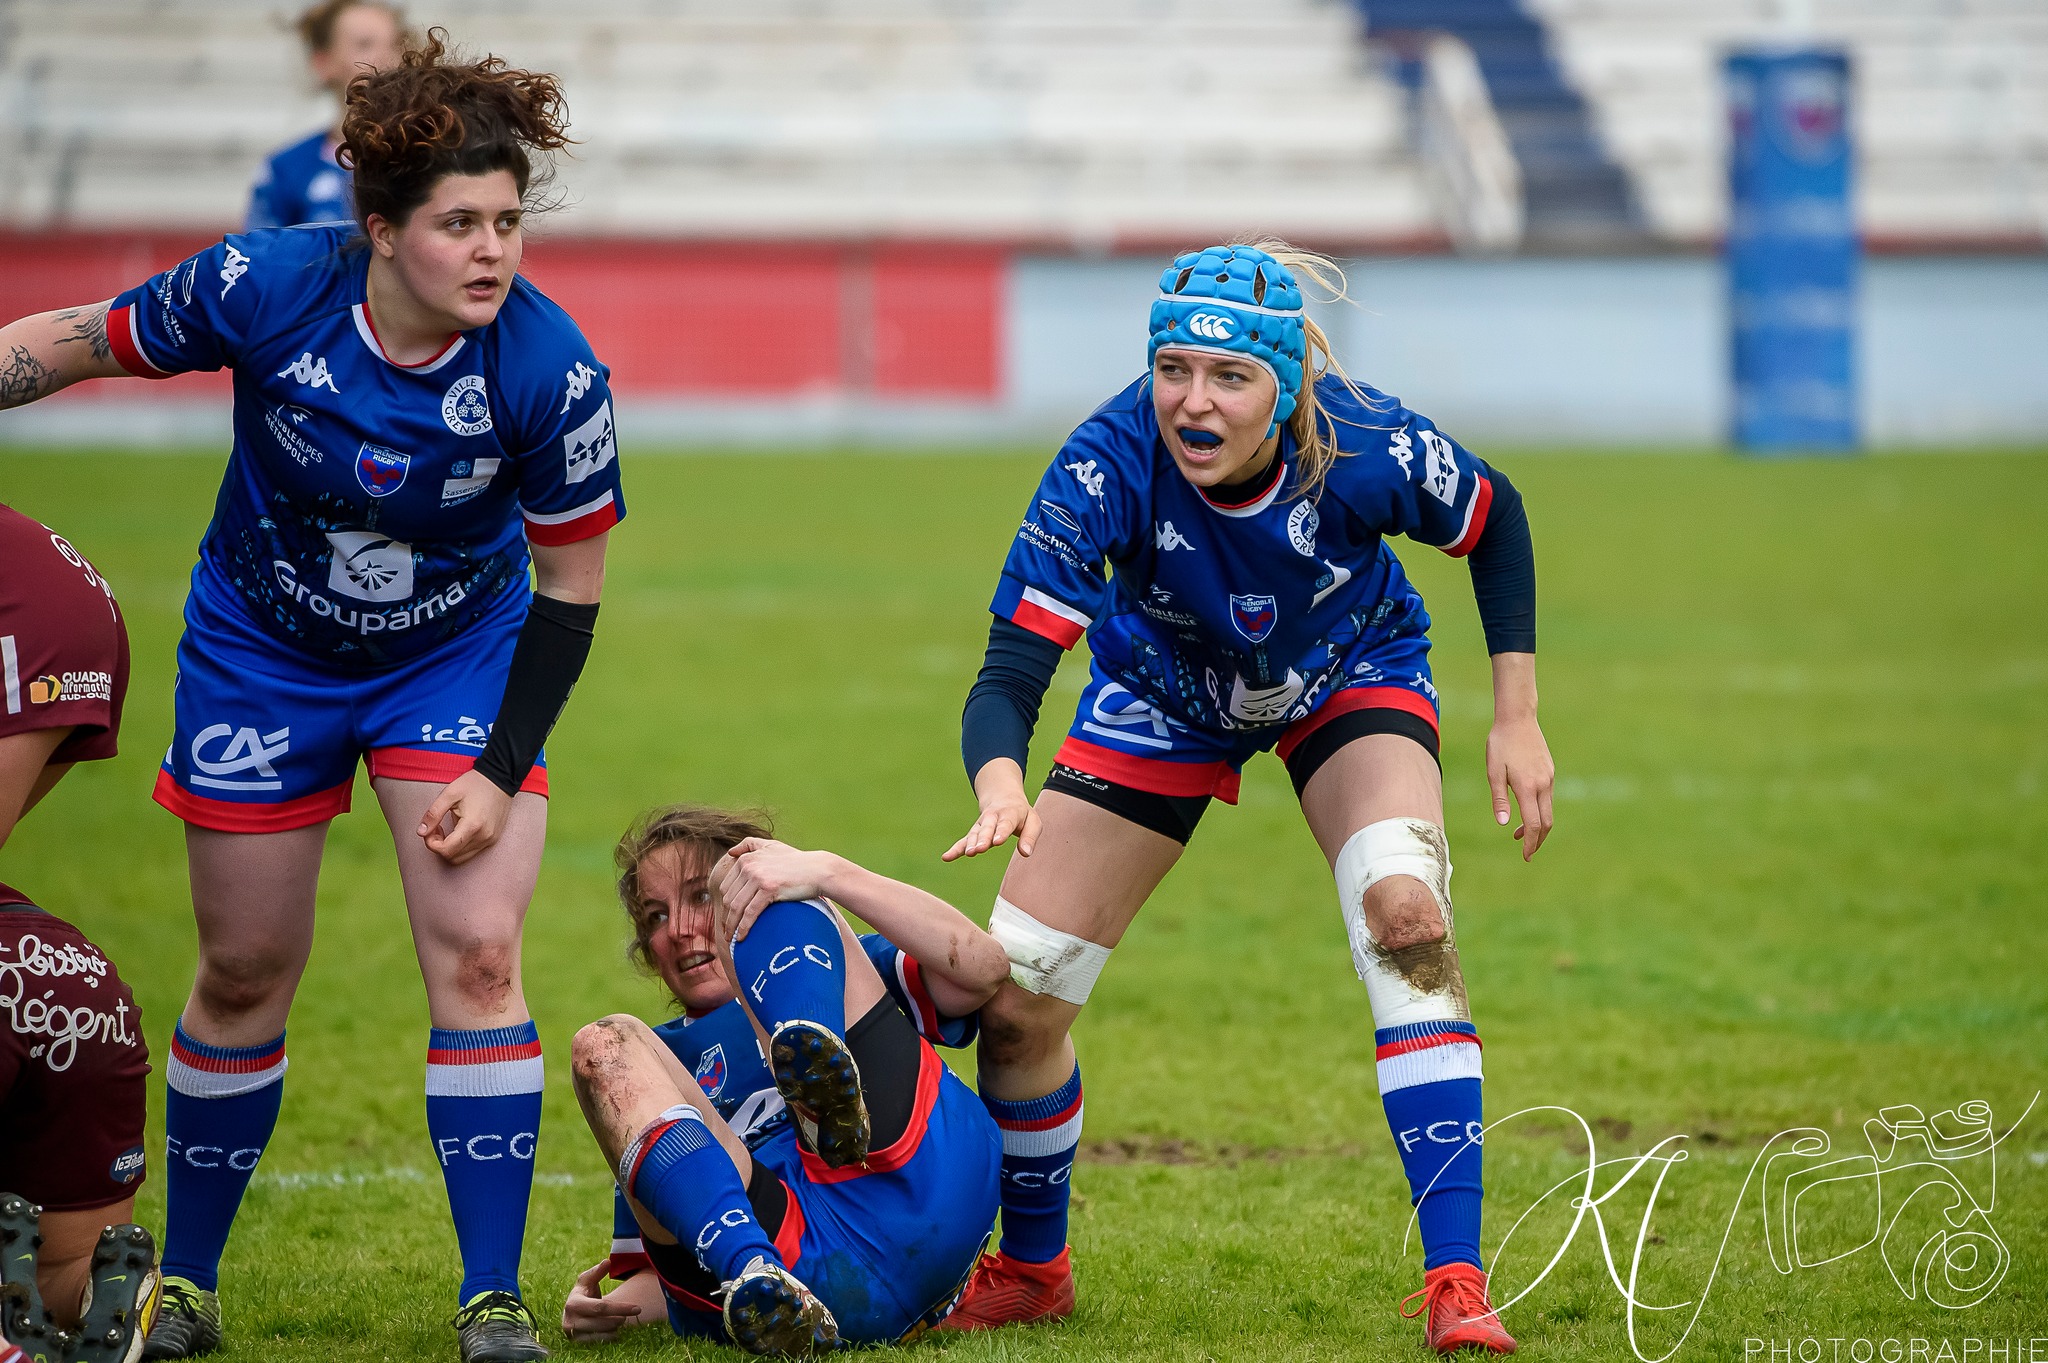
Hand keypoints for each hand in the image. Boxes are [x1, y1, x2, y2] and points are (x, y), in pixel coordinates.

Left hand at [417, 768, 514, 865]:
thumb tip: (421, 832)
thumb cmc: (475, 784)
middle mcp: (483, 837)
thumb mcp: (449, 794)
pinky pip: (472, 852)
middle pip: (453, 857)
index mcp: (472, 825)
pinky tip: (458, 831)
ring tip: (448, 830)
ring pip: (462, 858)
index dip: (431, 843)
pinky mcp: (492, 839)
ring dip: (449, 848)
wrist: (500, 778)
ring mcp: (489, 840)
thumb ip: (433, 814)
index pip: (446, 850)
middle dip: (439, 846)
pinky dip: (460, 847)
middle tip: (436, 829)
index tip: (429, 830)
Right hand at [561, 1261, 641, 1341]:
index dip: (620, 1307)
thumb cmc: (584, 1294)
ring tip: (622, 1321)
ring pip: (599, 1334)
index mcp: (573, 1303)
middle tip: (631, 1314)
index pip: (600, 1307)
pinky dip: (608, 1338)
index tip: (637, 1308)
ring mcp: (573, 1334)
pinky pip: (595, 1343)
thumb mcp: (587, 1281)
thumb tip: (608, 1261)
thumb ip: (597, 1271)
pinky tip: (616, 1333)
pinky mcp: (576, 1343)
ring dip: (614, 1328)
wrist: (573, 1312)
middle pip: (601, 1322)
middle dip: (618, 1318)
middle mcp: (570, 1321)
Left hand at [712, 838, 840, 940]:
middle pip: (729, 898)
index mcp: (746, 859)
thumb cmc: (796, 861)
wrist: (818, 870)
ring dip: (731, 926)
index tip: (728, 917)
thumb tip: (730, 852)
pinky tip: (742, 938)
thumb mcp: (771, 846)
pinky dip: (743, 928)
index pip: (726, 886)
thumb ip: (749, 844)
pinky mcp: (769, 889)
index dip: (726, 904)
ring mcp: (758, 876)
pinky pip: (750, 913)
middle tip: (728, 932)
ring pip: (736, 907)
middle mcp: (749, 866)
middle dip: (727, 917)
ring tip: (732, 939)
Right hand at [943, 758, 1040, 860]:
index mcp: (1010, 813)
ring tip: (968, 853)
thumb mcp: (1033, 821)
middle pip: (987, 828)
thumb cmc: (1021, 814)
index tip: (997, 841)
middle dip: (983, 838)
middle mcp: (993, 817)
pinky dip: (955, 848)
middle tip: (978, 849)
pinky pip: (964, 840)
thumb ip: (1030, 837)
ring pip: (975, 833)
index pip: (1005, 823)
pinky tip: (946, 857)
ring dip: (970, 843)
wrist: (1003, 797)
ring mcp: (982, 824)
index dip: (1001, 832)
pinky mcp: (975, 832)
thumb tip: (1026, 853)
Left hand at [1486, 713, 1554, 860]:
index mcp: (1528, 787)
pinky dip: (1539, 811)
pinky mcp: (1550, 772)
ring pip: (1548, 811)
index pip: (1533, 824)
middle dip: (1537, 840)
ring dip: (1537, 826)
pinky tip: (1525, 811)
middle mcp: (1543, 784)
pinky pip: (1548, 798)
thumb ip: (1499, 799)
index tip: (1525, 856)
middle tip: (1526, 852)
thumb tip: (1504, 824)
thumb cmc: (1500, 744)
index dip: (1530, 842)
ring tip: (1518, 834)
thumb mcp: (1493, 772)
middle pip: (1546, 822)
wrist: (1518, 719)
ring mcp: (1549, 778)